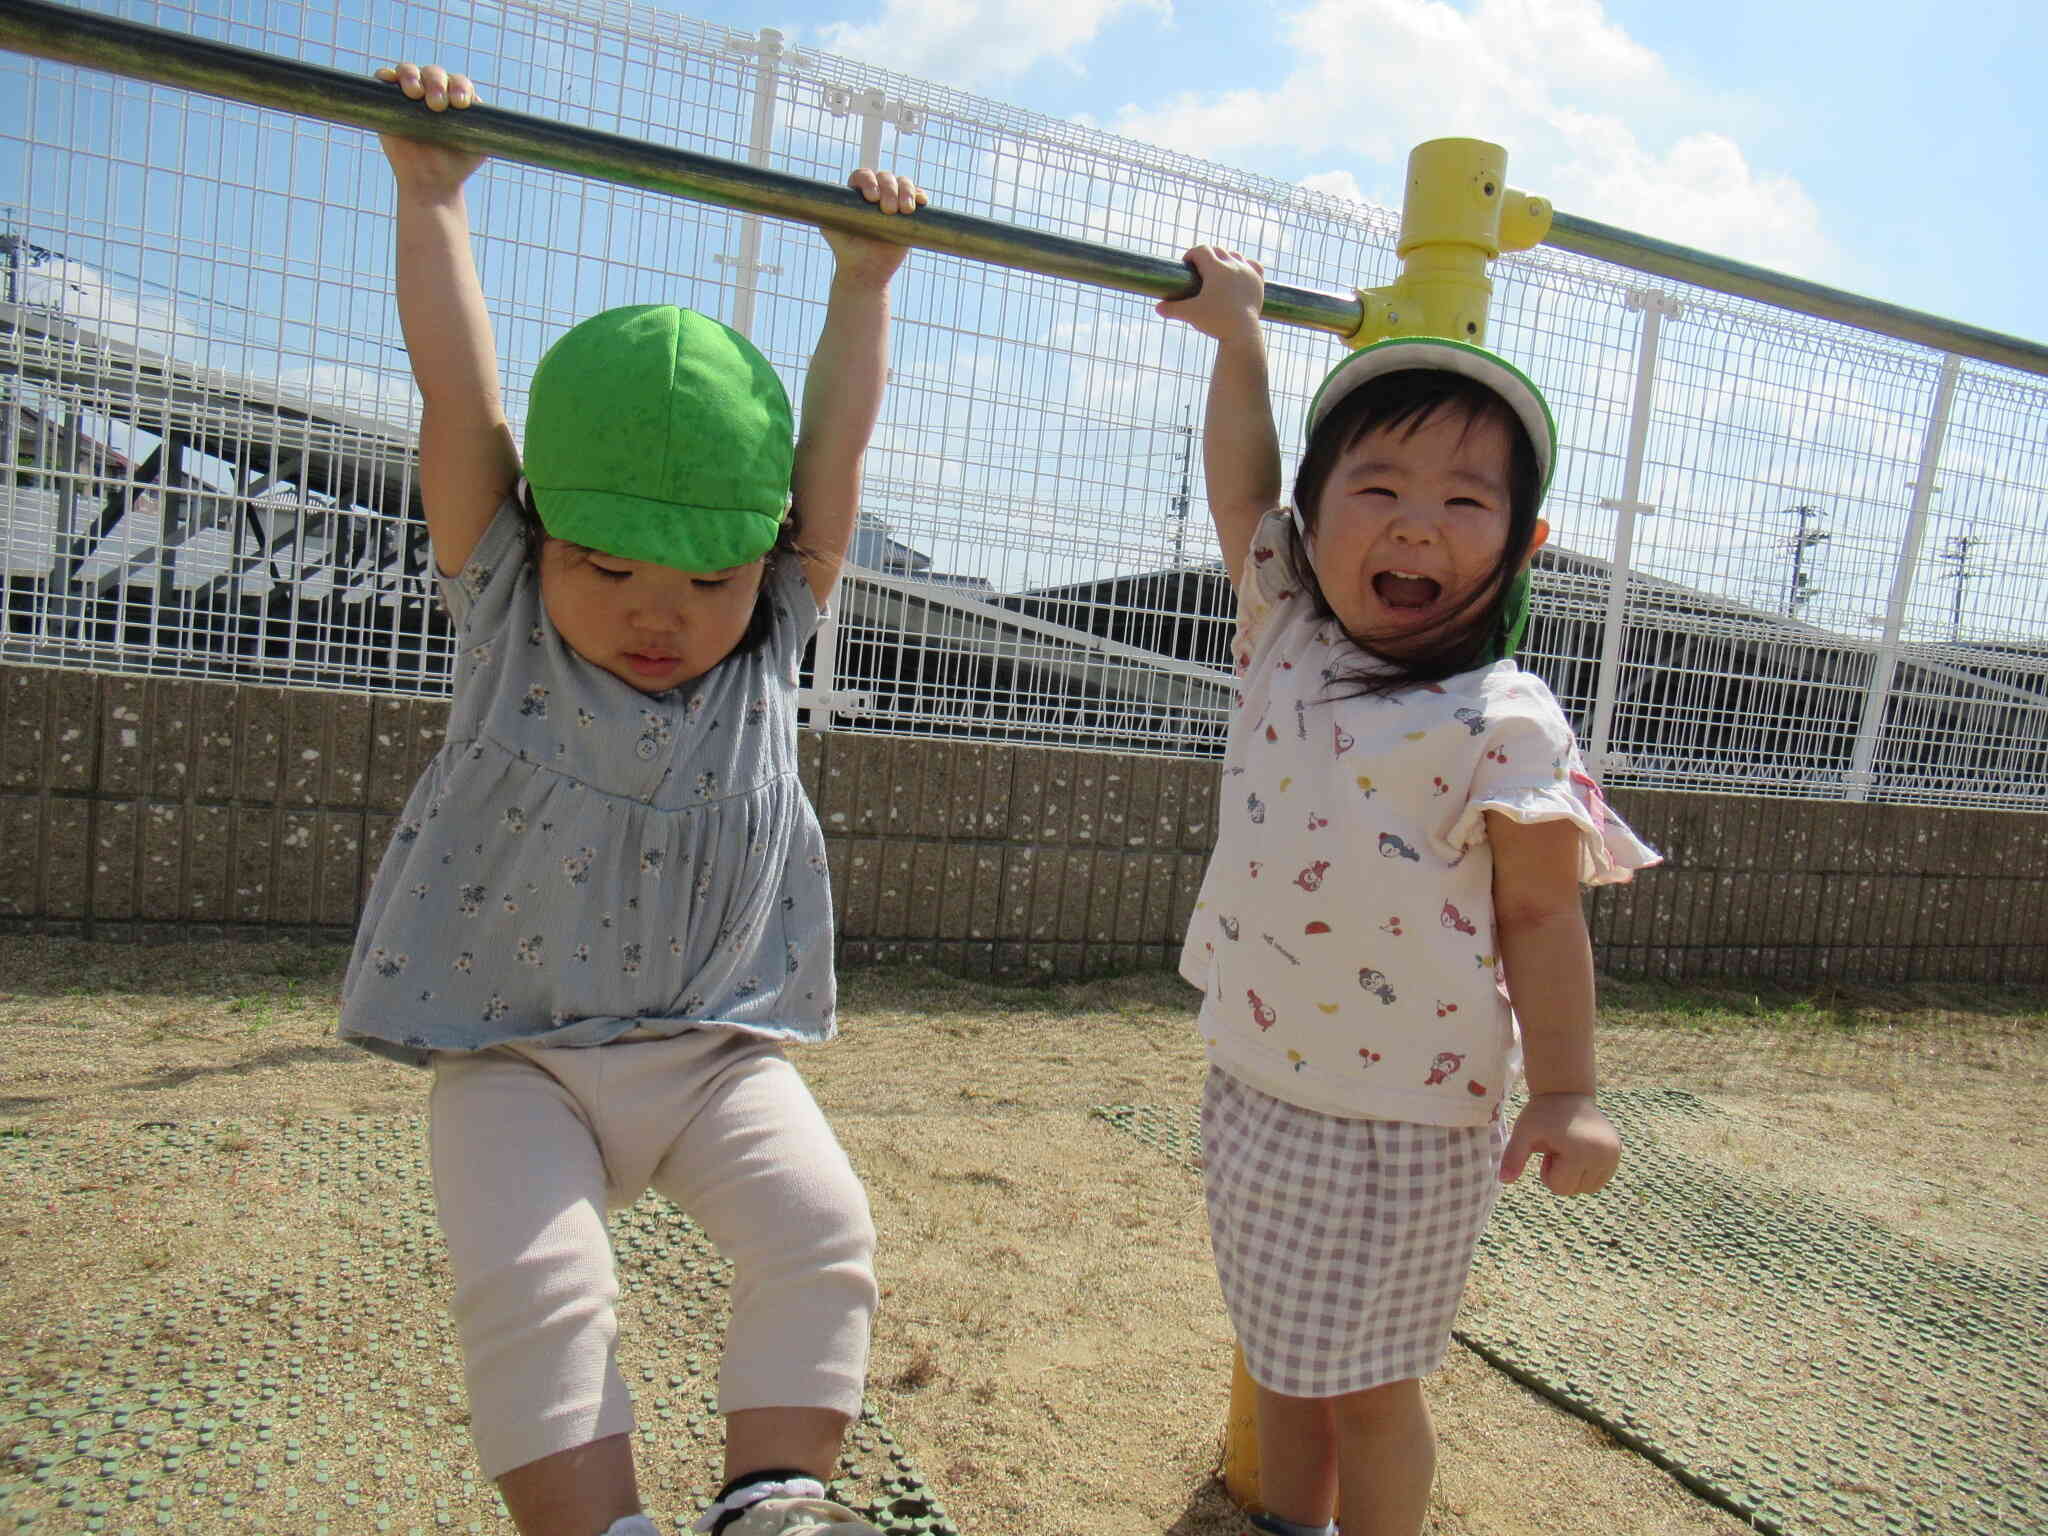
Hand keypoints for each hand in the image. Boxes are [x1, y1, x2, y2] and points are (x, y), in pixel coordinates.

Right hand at [375, 63, 485, 196]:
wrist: (433, 183)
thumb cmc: (458, 164)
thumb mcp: (478, 147)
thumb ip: (485, 129)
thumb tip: (488, 114)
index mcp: (456, 97)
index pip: (458, 82)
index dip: (459, 88)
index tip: (460, 104)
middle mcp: (433, 91)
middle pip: (434, 73)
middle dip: (437, 84)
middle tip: (437, 105)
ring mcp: (409, 94)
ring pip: (409, 71)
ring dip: (411, 76)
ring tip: (415, 94)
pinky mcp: (387, 100)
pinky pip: (384, 79)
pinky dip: (385, 75)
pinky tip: (390, 80)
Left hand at [822, 169, 928, 286]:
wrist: (865, 270)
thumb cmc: (845, 249)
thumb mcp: (830, 229)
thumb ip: (826, 211)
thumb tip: (827, 194)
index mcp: (857, 192)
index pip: (864, 175)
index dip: (869, 181)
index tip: (871, 198)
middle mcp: (876, 192)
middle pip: (886, 177)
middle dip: (889, 190)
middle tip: (888, 211)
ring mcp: (894, 200)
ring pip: (904, 183)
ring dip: (907, 191)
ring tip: (904, 211)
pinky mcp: (909, 212)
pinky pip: (918, 196)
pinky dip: (920, 196)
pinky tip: (921, 202)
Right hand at [1156, 244, 1264, 343]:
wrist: (1243, 333)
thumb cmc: (1215, 321)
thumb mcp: (1190, 314)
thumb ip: (1172, 309)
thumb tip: (1157, 307)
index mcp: (1216, 268)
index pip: (1201, 250)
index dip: (1191, 254)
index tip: (1186, 265)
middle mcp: (1233, 265)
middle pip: (1217, 250)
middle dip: (1206, 256)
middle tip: (1199, 270)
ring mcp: (1247, 272)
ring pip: (1235, 255)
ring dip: (1225, 258)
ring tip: (1218, 271)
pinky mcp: (1258, 281)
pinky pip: (1253, 265)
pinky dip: (1246, 265)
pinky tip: (1240, 272)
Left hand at [1499, 1092, 1619, 1196]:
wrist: (1566, 1091)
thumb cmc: (1542, 1113)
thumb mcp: (1523, 1133)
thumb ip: (1513, 1157)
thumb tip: (1504, 1180)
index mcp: (1581, 1152)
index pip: (1560, 1188)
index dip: (1548, 1173)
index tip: (1548, 1150)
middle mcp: (1603, 1155)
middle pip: (1575, 1190)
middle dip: (1561, 1174)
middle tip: (1558, 1148)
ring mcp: (1613, 1154)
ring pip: (1589, 1188)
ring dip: (1575, 1175)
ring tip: (1568, 1149)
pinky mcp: (1617, 1151)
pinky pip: (1601, 1178)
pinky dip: (1587, 1172)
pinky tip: (1579, 1150)